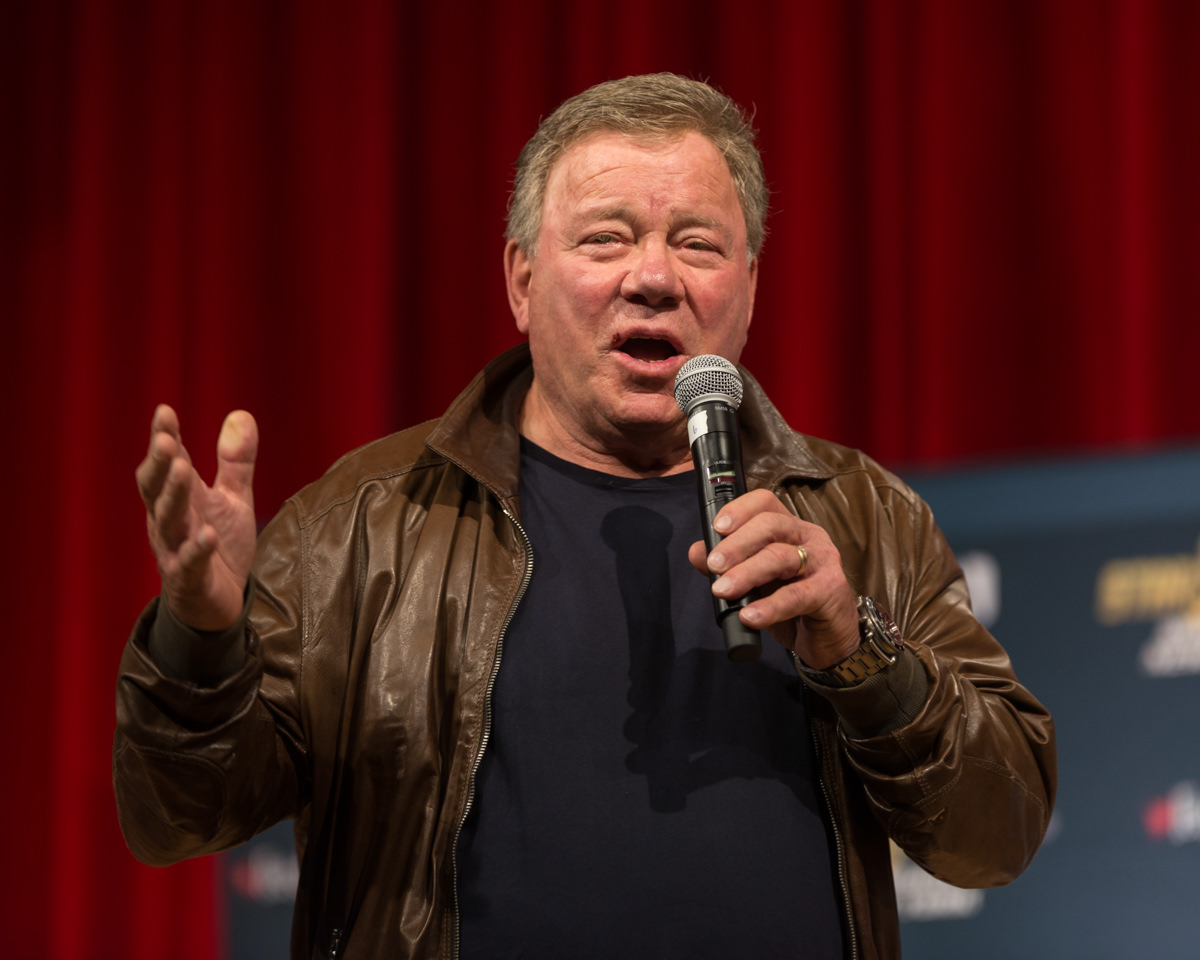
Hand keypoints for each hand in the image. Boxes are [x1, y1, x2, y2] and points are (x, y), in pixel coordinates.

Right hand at [135, 404, 258, 631]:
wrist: (218, 602)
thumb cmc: (218, 544)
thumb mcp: (231, 498)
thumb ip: (235, 461)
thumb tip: (241, 413)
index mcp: (178, 499)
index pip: (166, 464)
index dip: (163, 438)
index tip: (164, 411)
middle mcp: (169, 522)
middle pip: (156, 489)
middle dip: (161, 463)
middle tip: (168, 439)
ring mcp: (175, 550)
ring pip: (168, 521)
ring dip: (174, 495)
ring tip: (183, 470)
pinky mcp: (189, 580)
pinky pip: (189, 564)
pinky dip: (197, 549)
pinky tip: (207, 535)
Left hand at [687, 489, 860, 668]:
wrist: (829, 639)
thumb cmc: (792, 604)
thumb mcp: (755, 583)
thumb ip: (728, 565)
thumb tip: (696, 552)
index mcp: (789, 528)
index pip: (765, 503)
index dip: (739, 510)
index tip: (716, 528)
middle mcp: (808, 537)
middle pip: (771, 525)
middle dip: (737, 544)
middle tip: (714, 565)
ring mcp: (822, 561)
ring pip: (780, 557)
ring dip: (746, 573)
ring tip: (722, 591)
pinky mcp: (831, 590)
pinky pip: (796, 596)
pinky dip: (770, 607)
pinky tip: (750, 616)